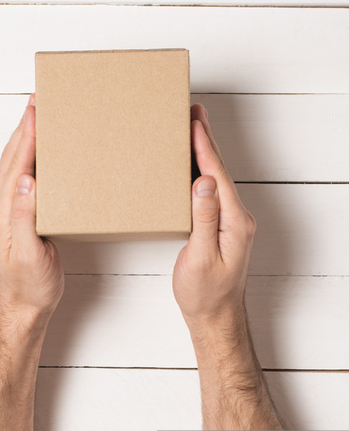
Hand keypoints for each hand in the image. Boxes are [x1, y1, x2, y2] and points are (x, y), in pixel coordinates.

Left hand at [0, 94, 64, 332]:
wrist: (23, 306)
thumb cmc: (29, 285)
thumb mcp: (30, 254)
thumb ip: (25, 217)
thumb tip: (28, 181)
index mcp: (3, 212)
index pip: (16, 164)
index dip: (26, 135)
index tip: (35, 110)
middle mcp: (1, 206)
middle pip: (12, 157)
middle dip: (24, 127)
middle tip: (37, 101)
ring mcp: (7, 210)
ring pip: (14, 165)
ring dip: (24, 138)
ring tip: (37, 117)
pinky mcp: (17, 215)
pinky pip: (21, 177)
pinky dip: (29, 157)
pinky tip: (40, 152)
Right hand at [172, 104, 256, 335]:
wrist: (215, 317)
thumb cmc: (205, 294)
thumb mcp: (201, 258)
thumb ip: (203, 219)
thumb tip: (203, 183)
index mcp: (234, 222)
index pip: (217, 176)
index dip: (204, 148)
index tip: (194, 122)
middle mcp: (237, 218)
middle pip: (219, 171)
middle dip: (207, 140)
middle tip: (196, 112)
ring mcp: (231, 222)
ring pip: (216, 179)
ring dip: (205, 153)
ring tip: (194, 129)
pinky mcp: (222, 227)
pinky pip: (212, 192)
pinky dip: (202, 172)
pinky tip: (193, 165)